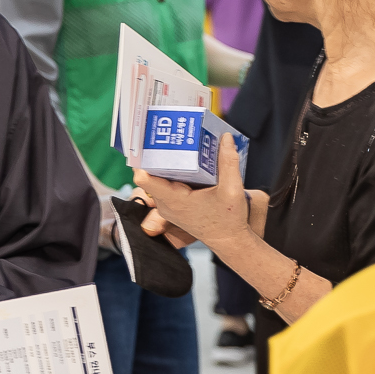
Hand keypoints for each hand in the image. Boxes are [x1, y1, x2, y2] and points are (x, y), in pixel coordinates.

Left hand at [136, 137, 253, 251]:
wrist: (229, 240)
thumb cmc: (229, 219)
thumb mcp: (233, 189)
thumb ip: (228, 162)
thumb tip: (225, 137)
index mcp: (174, 199)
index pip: (144, 178)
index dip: (142, 158)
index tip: (146, 140)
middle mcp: (166, 203)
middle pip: (150, 172)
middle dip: (157, 153)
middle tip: (167, 133)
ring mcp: (168, 205)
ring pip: (158, 177)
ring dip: (167, 161)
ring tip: (178, 142)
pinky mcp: (173, 205)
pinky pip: (166, 183)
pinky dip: (174, 170)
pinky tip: (187, 159)